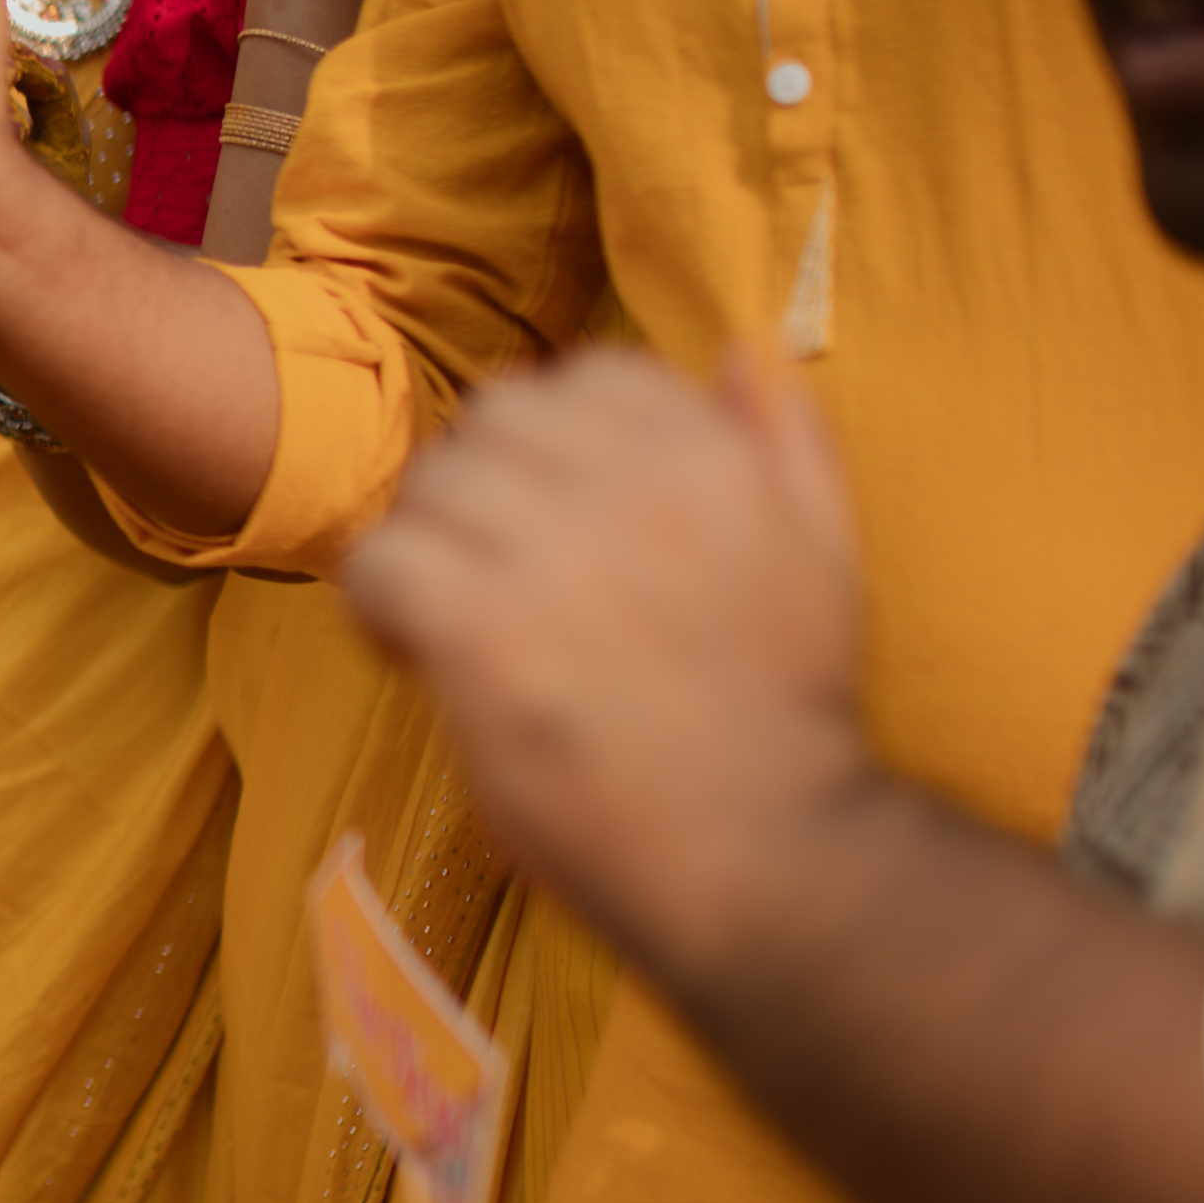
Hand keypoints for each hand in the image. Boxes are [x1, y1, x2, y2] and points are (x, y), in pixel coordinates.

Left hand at [340, 346, 870, 990]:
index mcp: (711, 457)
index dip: (551, 448)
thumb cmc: (784, 718)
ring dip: (429, 546)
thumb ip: (787, 443)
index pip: (585, 380)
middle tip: (486, 568)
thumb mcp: (826, 555)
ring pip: (431, 487)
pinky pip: (381, 563)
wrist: (767, 852)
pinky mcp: (484, 631)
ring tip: (450, 616)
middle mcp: (632, 485)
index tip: (551, 516)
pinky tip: (412, 652)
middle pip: (494, 422)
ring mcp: (554, 554)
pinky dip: (378, 605)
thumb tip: (736, 350)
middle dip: (480, 488)